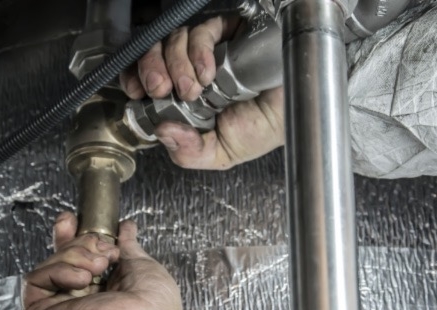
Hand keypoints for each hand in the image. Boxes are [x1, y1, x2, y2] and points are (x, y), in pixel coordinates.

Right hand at [22, 212, 196, 309]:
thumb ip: (128, 247)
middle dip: (79, 241)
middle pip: (61, 258)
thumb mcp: (142, 267)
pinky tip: (82, 278)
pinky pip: (36, 278)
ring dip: (77, 255)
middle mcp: (78, 304)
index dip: (73, 237)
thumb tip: (126, 228)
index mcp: (103, 295)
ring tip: (99, 267)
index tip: (74, 220)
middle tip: (101, 248)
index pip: (78, 261)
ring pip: (51, 264)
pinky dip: (60, 269)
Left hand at [121, 16, 284, 169]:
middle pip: (155, 53)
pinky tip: (209, 71)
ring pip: (174, 40)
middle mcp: (193, 70)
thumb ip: (190, 152)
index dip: (137, 78)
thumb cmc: (265, 129)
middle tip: (161, 88)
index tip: (136, 90)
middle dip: (150, 69)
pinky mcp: (228, 33)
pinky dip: (199, 50)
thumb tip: (163, 132)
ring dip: (176, 63)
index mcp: (185, 97)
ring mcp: (209, 51)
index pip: (149, 78)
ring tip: (193, 87)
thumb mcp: (221, 153)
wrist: (299, 112)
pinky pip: (203, 30)